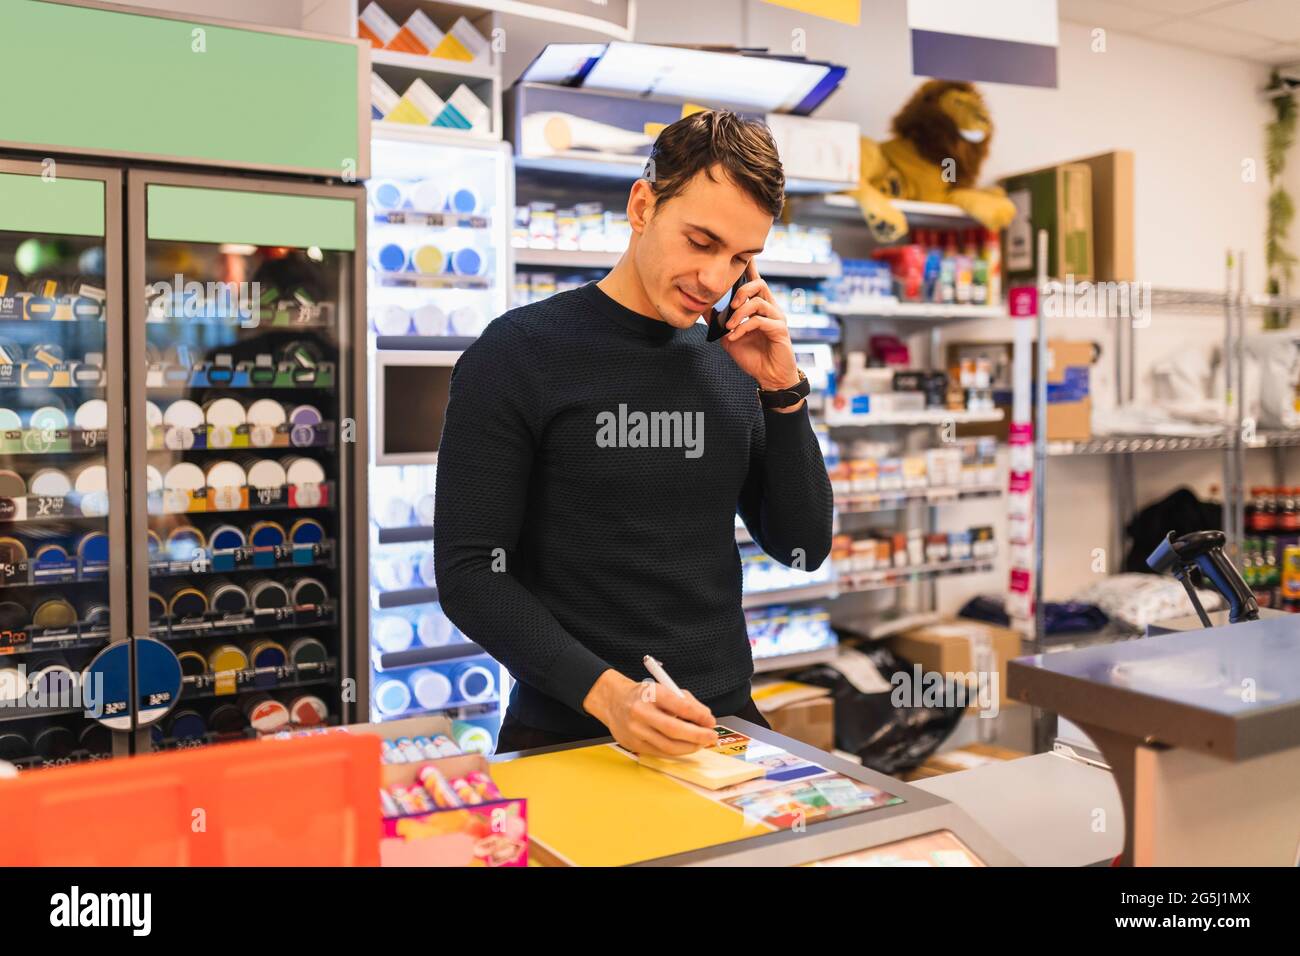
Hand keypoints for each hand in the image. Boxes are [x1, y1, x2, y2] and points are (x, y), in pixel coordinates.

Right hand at [582, 669, 716, 755]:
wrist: (613, 702)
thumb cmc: (643, 695)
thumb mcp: (663, 689)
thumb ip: (686, 702)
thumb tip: (705, 719)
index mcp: (650, 693)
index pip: (679, 705)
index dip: (698, 715)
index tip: (710, 721)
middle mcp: (640, 712)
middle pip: (674, 729)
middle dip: (697, 735)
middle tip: (711, 736)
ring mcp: (635, 730)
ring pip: (668, 745)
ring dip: (689, 747)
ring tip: (701, 743)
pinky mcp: (633, 744)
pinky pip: (660, 752)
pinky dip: (676, 751)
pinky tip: (685, 747)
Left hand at [720, 262, 802, 408]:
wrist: (768, 377)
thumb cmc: (752, 355)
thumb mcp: (728, 336)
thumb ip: (718, 321)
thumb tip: (702, 307)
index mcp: (759, 306)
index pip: (755, 281)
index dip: (750, 267)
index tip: (743, 254)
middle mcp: (770, 308)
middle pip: (760, 284)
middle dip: (742, 290)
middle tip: (730, 304)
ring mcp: (777, 318)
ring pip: (759, 302)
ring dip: (740, 313)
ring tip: (730, 326)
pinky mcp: (780, 330)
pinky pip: (760, 321)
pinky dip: (743, 328)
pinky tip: (735, 337)